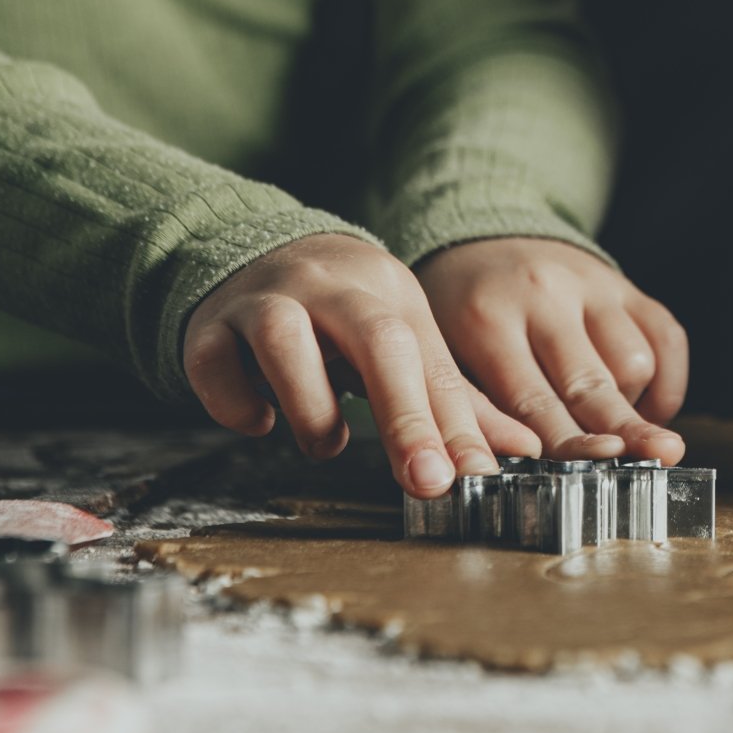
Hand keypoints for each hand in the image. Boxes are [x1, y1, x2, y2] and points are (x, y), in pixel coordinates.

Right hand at [182, 234, 536, 496]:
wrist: (252, 252)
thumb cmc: (341, 316)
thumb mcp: (402, 341)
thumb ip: (455, 402)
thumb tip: (524, 452)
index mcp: (389, 291)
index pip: (433, 361)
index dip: (456, 425)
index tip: (474, 479)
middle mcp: (331, 286)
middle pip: (377, 338)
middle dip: (405, 416)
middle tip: (424, 480)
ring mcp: (265, 299)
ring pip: (287, 341)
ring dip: (310, 408)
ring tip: (322, 442)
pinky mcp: (209, 325)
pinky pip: (214, 365)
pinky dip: (237, 404)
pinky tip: (260, 419)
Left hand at [416, 238, 689, 463]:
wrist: (481, 243)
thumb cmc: (458, 315)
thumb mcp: (447, 356)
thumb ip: (478, 412)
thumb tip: (511, 474)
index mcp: (487, 320)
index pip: (532, 400)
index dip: (567, 442)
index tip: (593, 472)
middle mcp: (545, 296)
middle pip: (592, 383)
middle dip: (623, 429)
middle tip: (657, 459)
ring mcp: (591, 286)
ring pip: (635, 363)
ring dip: (633, 408)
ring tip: (616, 433)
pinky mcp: (625, 285)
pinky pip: (667, 339)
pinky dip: (667, 383)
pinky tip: (647, 408)